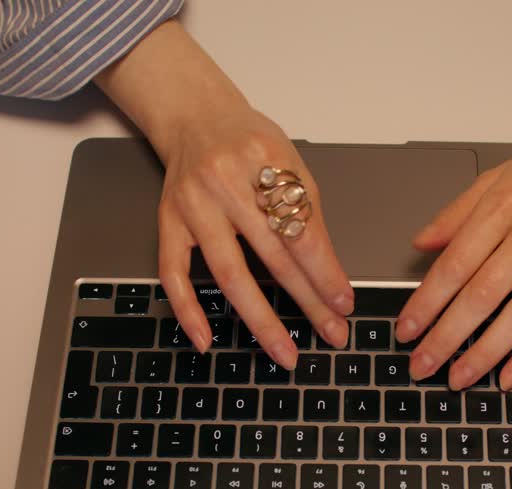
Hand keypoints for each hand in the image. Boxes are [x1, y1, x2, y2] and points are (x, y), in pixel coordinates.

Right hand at [95, 22, 351, 368]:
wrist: (195, 115)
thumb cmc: (249, 140)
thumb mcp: (289, 160)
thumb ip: (305, 211)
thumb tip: (329, 275)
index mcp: (266, 160)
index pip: (303, 229)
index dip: (326, 272)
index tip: (344, 303)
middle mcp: (226, 182)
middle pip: (274, 256)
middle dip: (308, 302)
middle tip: (331, 334)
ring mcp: (193, 204)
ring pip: (230, 273)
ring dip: (260, 320)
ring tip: (283, 350)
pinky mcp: (167, 220)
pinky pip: (174, 274)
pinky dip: (188, 311)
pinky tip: (207, 339)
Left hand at [396, 56, 511, 389]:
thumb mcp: (497, 178)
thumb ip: (456, 214)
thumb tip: (421, 244)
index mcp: (505, 205)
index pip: (456, 263)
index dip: (427, 302)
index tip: (406, 329)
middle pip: (484, 294)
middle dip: (447, 336)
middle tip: (422, 365)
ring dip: (486, 352)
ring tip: (458, 378)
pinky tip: (509, 375)